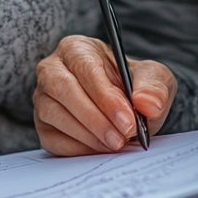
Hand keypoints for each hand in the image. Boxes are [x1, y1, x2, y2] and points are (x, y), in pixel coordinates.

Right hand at [34, 35, 176, 155]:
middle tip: (121, 138)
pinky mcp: (42, 125)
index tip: (127, 120)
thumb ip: (154, 88)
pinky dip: (77, 148)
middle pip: (63, 89)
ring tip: (115, 144)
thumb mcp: (153, 79)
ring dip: (87, 135)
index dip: (105, 96)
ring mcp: (43, 97)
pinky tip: (100, 149)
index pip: (85, 67)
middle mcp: (53, 69)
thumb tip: (147, 103)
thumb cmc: (133, 85)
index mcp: (77, 48)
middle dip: (95, 118)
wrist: (126, 106)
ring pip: (53, 114)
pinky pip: (52, 139)